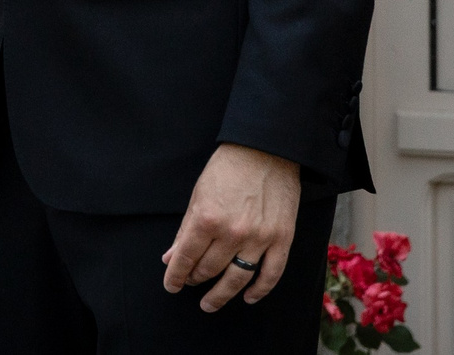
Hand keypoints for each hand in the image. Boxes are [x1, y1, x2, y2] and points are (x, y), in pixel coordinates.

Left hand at [160, 144, 300, 308]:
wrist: (267, 150)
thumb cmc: (228, 168)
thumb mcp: (198, 194)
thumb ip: (185, 229)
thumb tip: (171, 257)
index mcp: (207, 218)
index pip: (186, 257)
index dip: (175, 276)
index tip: (171, 285)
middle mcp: (232, 232)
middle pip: (209, 270)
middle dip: (195, 279)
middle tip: (191, 284)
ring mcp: (259, 238)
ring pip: (237, 279)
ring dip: (221, 295)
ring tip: (209, 303)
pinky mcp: (282, 239)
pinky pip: (271, 274)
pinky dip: (259, 291)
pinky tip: (247, 298)